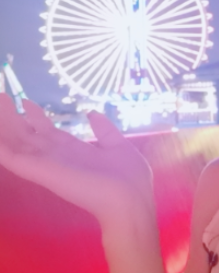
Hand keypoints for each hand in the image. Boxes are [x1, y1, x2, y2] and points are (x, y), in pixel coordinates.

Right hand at [0, 94, 154, 224]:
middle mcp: (57, 155)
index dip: (36, 116)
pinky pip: (14, 157)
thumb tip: (91, 112)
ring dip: (4, 125)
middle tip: (1, 97)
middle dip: (13, 117)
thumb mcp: (117, 144)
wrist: (129, 198)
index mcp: (74, 149)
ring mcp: (48, 163)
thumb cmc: (128, 175)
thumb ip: (103, 129)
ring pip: (18, 141)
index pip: (49, 131)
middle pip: (29, 133)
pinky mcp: (41, 171)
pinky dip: (2, 146)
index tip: (26, 101)